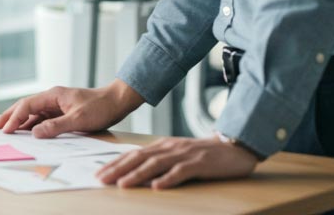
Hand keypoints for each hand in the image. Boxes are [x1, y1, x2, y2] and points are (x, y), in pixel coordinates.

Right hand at [0, 79, 143, 136]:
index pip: (27, 106)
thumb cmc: (100, 107)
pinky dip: (32, 124)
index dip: (15, 118)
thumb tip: (35, 133)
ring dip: (19, 121)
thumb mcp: (79, 119)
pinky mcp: (61, 111)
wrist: (116, 102)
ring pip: (32, 112)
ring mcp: (56, 104)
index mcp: (53, 95)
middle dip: (10, 116)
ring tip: (6, 130)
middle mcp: (52, 98)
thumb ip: (56, 126)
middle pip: (25, 106)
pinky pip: (42, 117)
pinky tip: (27, 132)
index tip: (6, 130)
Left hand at [97, 136, 258, 188]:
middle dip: (118, 169)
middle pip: (139, 158)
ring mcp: (184, 155)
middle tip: (101, 179)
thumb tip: (135, 173)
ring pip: (156, 164)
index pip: (133, 154)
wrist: (234, 147)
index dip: (114, 163)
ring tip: (123, 184)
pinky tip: (157, 187)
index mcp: (162, 146)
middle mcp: (170, 147)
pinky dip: (168, 179)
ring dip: (138, 174)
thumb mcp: (177, 154)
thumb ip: (158, 161)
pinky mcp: (200, 164)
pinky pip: (182, 172)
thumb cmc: (203, 155)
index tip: (99, 173)